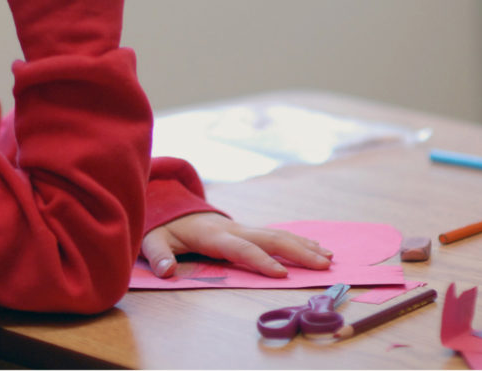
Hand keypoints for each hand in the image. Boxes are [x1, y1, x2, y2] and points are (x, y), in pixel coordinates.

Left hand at [141, 212, 333, 277]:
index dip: (260, 261)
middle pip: (269, 238)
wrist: (170, 207)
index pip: (240, 248)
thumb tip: (165, 271)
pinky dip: (299, 241)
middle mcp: (233, 228)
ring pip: (277, 234)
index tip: (281, 274)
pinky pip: (276, 234)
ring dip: (304, 245)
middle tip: (323, 266)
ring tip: (328, 258)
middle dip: (297, 251)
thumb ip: (158, 256)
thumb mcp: (153, 240)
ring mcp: (242, 227)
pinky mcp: (247, 230)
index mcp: (213, 234)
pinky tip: (318, 249)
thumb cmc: (164, 228)